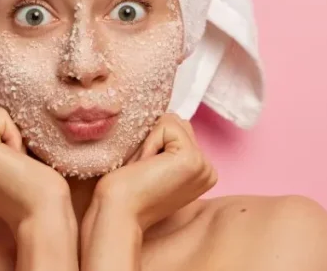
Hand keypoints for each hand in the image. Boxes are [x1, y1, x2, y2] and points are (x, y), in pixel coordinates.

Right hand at [0, 105, 73, 232]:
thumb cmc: (31, 188)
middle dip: (5, 132)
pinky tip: (16, 159)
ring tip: (15, 162)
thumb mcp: (0, 161)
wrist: (41, 213)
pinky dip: (14, 134)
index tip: (9, 167)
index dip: (2, 137)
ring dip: (11, 133)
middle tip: (13, 164)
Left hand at [89, 113, 216, 231]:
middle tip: (144, 170)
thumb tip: (167, 114)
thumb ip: (167, 143)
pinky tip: (145, 166)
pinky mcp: (191, 158)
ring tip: (144, 168)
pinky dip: (149, 142)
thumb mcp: (155, 163)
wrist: (118, 213)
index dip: (155, 145)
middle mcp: (208, 170)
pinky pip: (166, 124)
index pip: (179, 132)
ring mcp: (203, 165)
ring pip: (173, 121)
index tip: (147, 173)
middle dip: (154, 139)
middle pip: (178, 124)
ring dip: (151, 140)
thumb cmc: (126, 191)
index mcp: (203, 172)